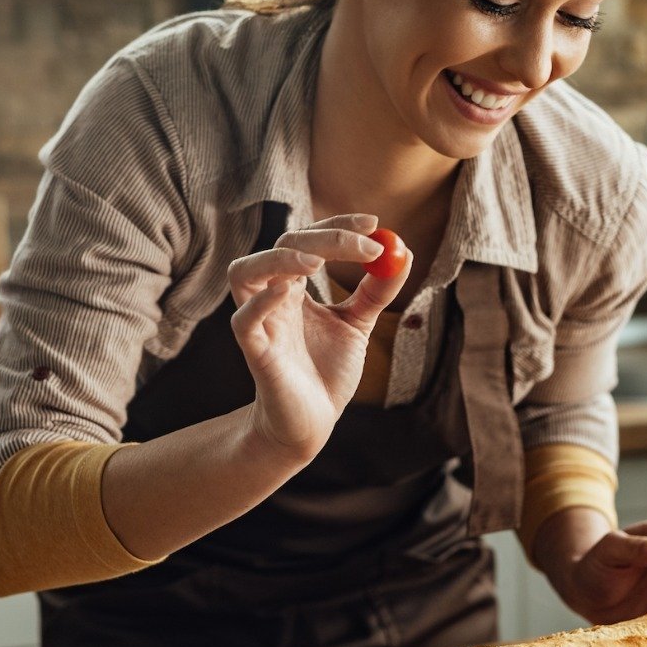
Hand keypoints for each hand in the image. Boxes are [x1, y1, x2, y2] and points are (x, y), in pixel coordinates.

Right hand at [226, 213, 410, 463]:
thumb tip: (402, 253)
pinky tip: (286, 291)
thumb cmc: (327, 371)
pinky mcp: (256, 353)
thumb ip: (376, 291)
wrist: (313, 422)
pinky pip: (244, 322)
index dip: (338, 226)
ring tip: (317, 260)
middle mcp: (271, 296)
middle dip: (327, 238)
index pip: (308, 238)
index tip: (374, 223)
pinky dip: (260, 303)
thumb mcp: (358, 324)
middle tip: (369, 245)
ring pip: (245, 272)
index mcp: (294, 285)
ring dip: (280, 259)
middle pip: (284, 246)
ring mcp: (261, 323)